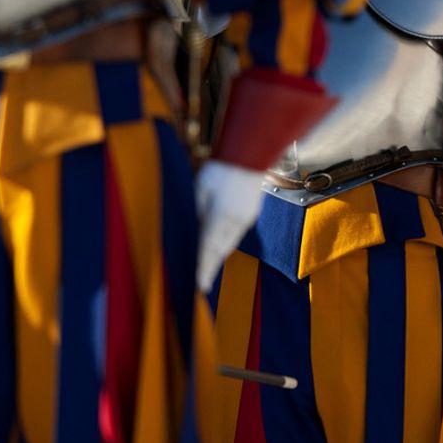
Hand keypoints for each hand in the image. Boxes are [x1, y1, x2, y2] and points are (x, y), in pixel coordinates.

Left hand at [195, 160, 267, 289]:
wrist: (250, 156)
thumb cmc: (221, 169)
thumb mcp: (200, 189)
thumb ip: (197, 211)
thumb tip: (192, 230)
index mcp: (221, 215)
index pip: (208, 248)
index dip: (202, 267)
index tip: (198, 285)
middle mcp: (236, 221)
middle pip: (220, 250)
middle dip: (210, 266)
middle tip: (201, 284)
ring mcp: (245, 219)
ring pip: (229, 244)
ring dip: (218, 256)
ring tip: (207, 269)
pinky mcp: (250, 214)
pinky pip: (235, 235)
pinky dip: (225, 244)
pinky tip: (218, 247)